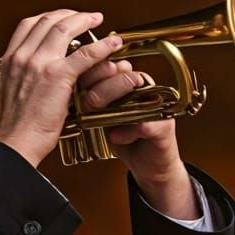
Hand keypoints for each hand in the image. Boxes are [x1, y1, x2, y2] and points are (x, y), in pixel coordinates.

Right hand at [0, 10, 122, 167]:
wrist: (15, 142)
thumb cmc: (17, 125)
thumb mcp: (12, 90)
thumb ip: (23, 74)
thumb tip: (35, 71)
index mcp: (10, 59)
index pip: (29, 24)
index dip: (50, 16)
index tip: (63, 18)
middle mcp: (23, 56)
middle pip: (49, 20)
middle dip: (71, 14)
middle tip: (86, 16)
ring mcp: (40, 64)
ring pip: (65, 28)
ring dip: (85, 20)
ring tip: (98, 20)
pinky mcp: (58, 76)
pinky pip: (85, 53)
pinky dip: (102, 45)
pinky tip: (112, 43)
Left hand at [78, 62, 198, 219]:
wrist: (148, 166)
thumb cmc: (125, 138)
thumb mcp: (103, 117)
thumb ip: (93, 102)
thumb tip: (70, 89)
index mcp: (131, 85)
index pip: (115, 68)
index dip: (96, 72)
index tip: (78, 80)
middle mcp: (146, 91)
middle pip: (126, 77)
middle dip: (104, 85)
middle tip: (89, 99)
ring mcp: (157, 107)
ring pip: (137, 96)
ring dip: (116, 103)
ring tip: (97, 111)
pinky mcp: (164, 127)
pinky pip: (145, 124)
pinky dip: (128, 131)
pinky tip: (115, 137)